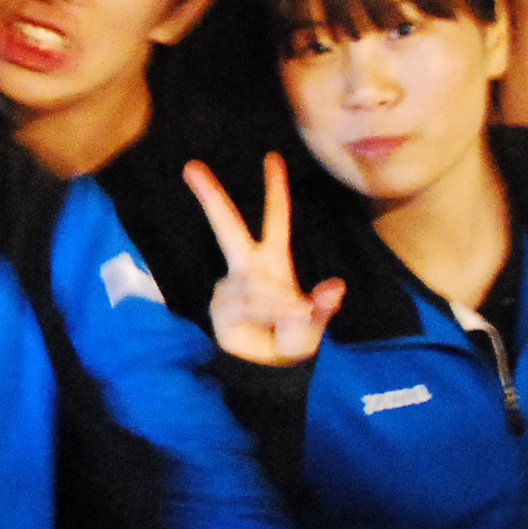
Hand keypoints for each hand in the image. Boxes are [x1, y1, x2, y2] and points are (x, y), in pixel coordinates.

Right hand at [183, 154, 342, 366]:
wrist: (266, 370)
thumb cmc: (291, 340)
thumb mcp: (313, 326)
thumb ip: (322, 307)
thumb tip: (336, 287)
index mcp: (273, 262)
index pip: (275, 219)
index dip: (275, 190)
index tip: (272, 158)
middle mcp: (248, 268)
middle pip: (227, 226)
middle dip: (211, 197)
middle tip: (191, 166)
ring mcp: (231, 285)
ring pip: (251, 280)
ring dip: (274, 301)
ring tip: (290, 319)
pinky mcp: (220, 306)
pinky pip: (242, 301)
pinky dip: (262, 311)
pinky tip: (264, 324)